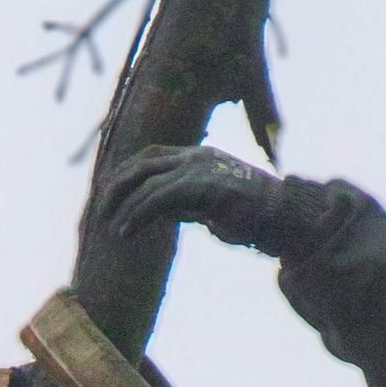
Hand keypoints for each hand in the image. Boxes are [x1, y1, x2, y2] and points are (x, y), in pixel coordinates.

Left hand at [99, 143, 302, 254]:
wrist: (284, 218)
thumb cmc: (252, 218)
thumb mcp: (211, 207)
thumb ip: (185, 204)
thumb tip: (159, 212)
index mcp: (200, 156)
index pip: (152, 156)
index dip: (126, 173)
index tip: (110, 194)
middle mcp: (197, 156)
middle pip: (143, 163)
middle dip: (117, 186)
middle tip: (102, 211)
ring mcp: (200, 168)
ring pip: (148, 182)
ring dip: (125, 207)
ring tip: (113, 227)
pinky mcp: (203, 185)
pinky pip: (159, 198)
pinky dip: (139, 214)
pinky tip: (127, 230)